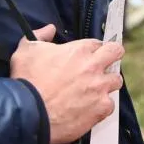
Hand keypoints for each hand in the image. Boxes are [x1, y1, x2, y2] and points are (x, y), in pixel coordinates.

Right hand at [10, 25, 124, 143]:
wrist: (28, 114)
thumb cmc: (27, 82)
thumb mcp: (26, 51)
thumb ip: (39, 36)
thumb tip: (49, 29)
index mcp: (79, 50)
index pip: (98, 43)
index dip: (94, 49)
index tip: (90, 55)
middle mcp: (93, 66)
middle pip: (116, 53)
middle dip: (112, 56)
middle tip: (104, 64)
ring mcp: (99, 87)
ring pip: (116, 80)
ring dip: (108, 83)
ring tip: (95, 89)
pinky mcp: (101, 108)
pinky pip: (110, 104)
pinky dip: (102, 106)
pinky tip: (91, 108)